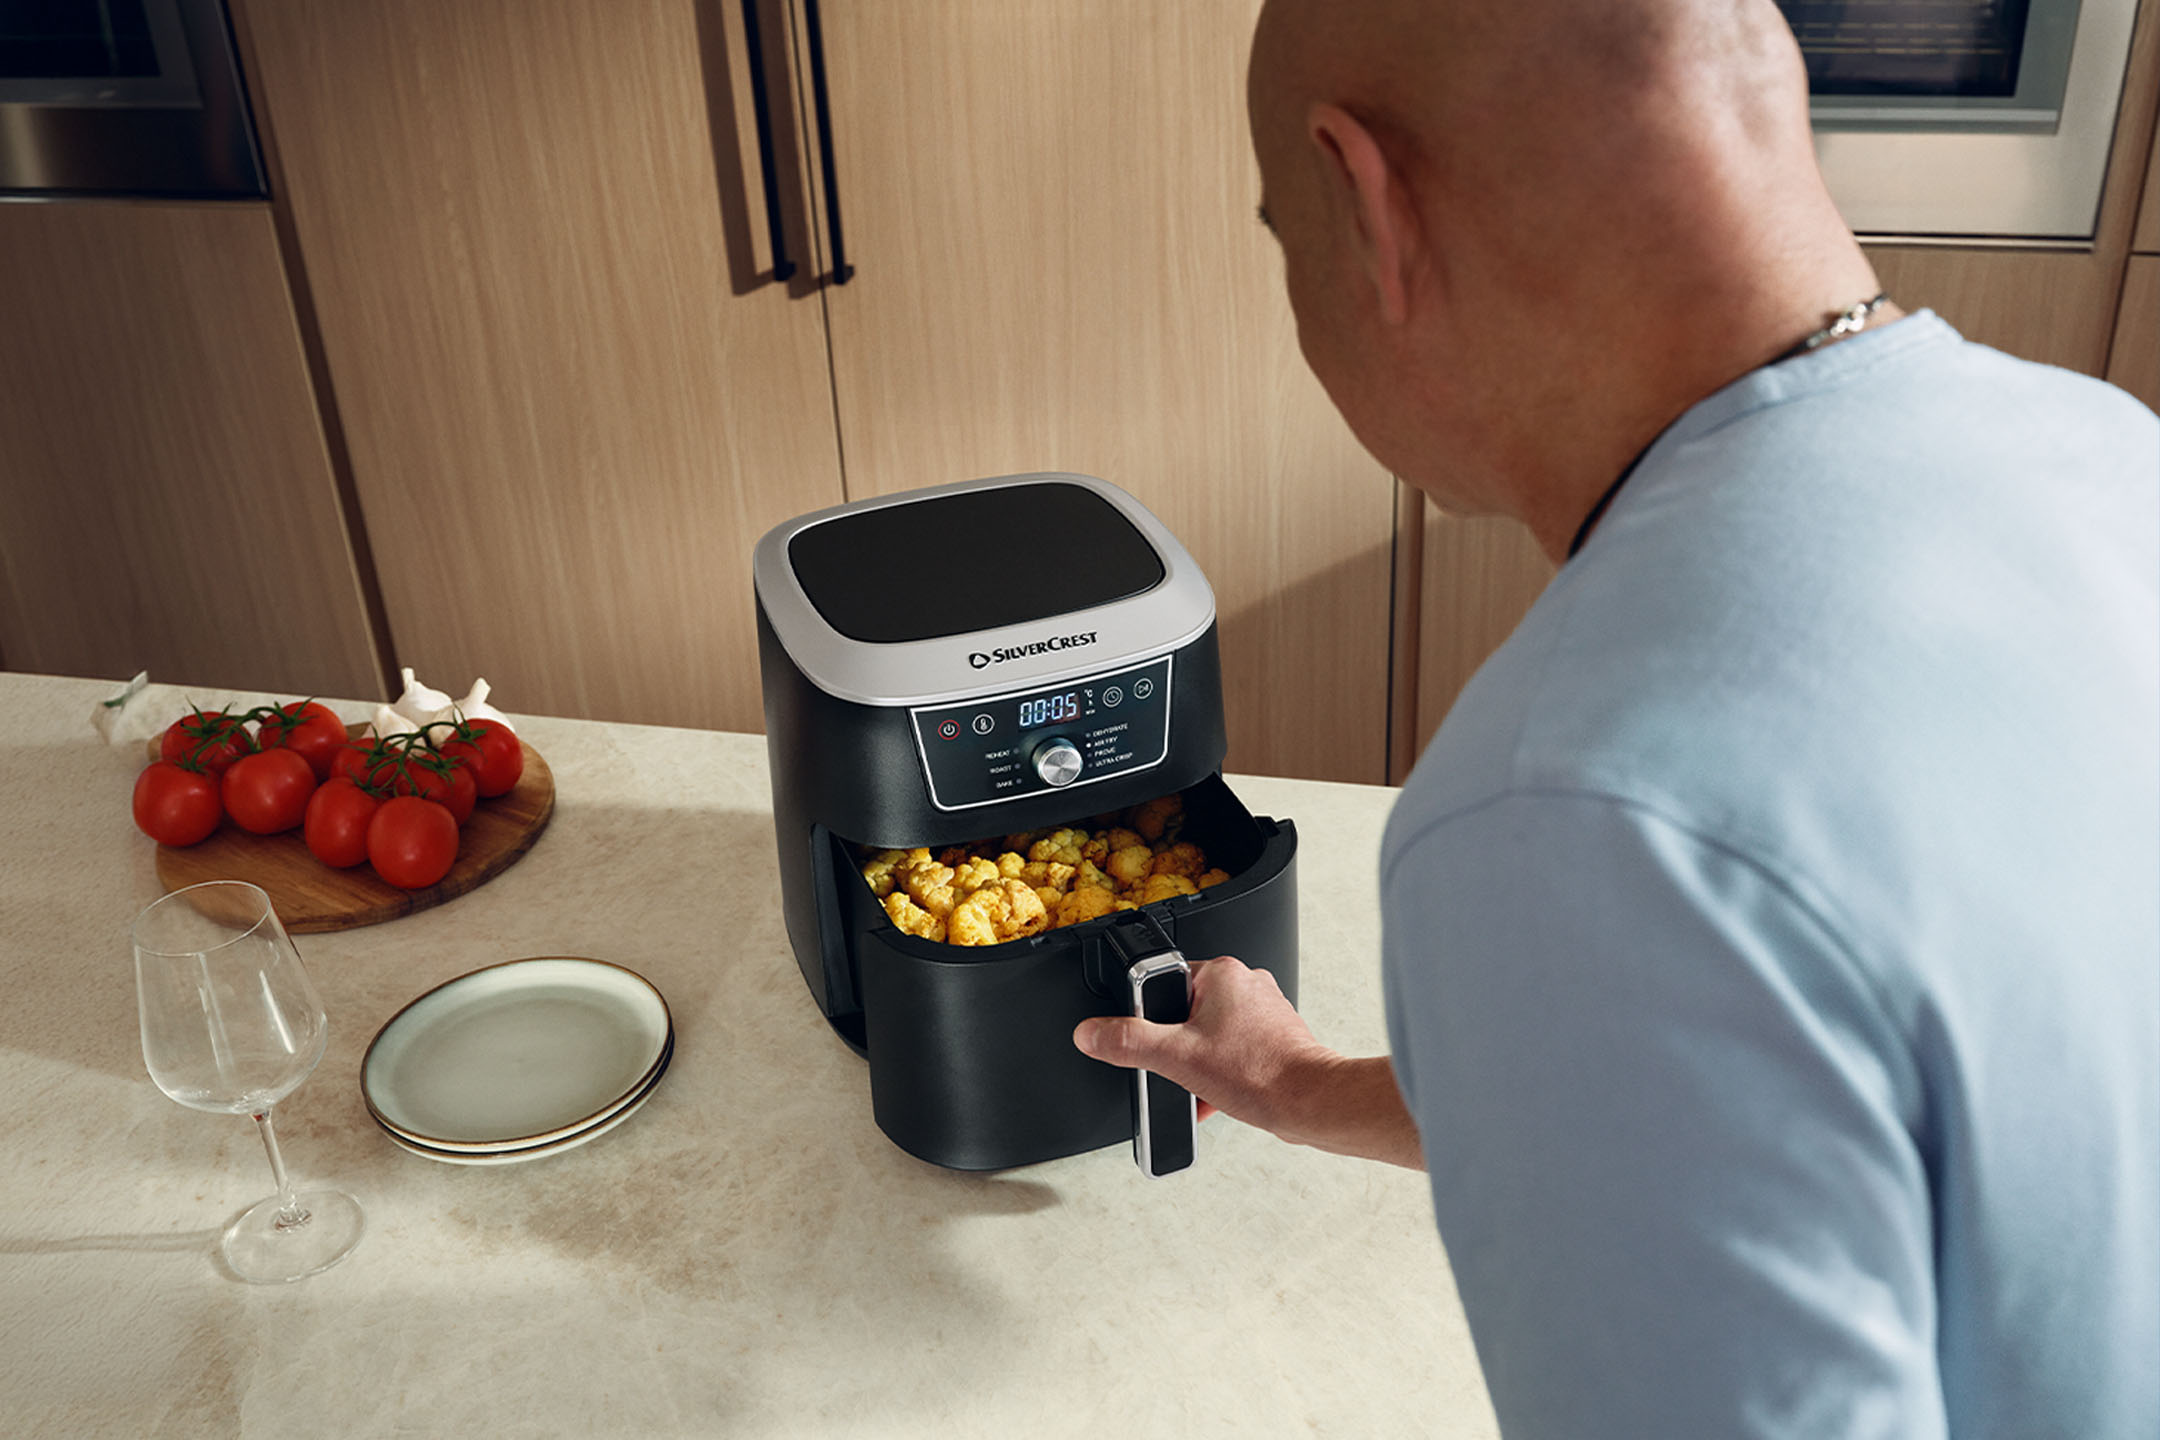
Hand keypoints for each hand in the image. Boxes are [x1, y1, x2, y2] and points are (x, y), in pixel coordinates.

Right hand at [1072, 956, 1423, 1168]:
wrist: (1309, 1104)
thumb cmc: (1260, 1075)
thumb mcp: (1176, 1058)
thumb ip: (1127, 1043)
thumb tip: (1091, 1033)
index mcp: (1222, 973)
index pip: (1165, 980)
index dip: (1152, 1014)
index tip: (1155, 1038)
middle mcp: (1247, 984)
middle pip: (1186, 1010)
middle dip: (1178, 1044)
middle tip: (1182, 1064)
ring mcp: (1265, 1011)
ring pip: (1211, 1033)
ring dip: (1200, 1060)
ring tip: (1205, 1081)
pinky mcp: (1276, 1037)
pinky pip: (1234, 1050)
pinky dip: (1222, 1072)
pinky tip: (1219, 1094)